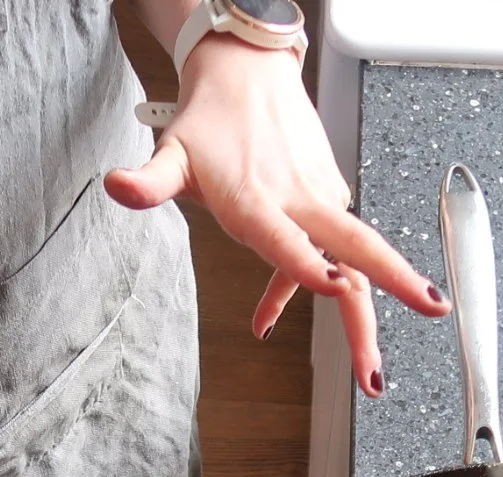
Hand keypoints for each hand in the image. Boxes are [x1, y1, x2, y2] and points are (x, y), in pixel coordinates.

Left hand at [104, 35, 446, 397]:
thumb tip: (116, 185)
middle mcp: (300, 198)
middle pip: (357, 251)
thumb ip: (149, 180)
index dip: (308, 266)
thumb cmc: (210, 120)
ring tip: (370, 378)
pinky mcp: (330, 198)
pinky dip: (312, 286)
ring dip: (370, 315)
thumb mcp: (172, 152)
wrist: (249, 72)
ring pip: (358, 260)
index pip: (287, 237)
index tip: (335, 287)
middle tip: (383, 366)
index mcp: (258, 196)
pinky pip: (332, 253)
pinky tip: (266, 315)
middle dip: (386, 299)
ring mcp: (321, 199)